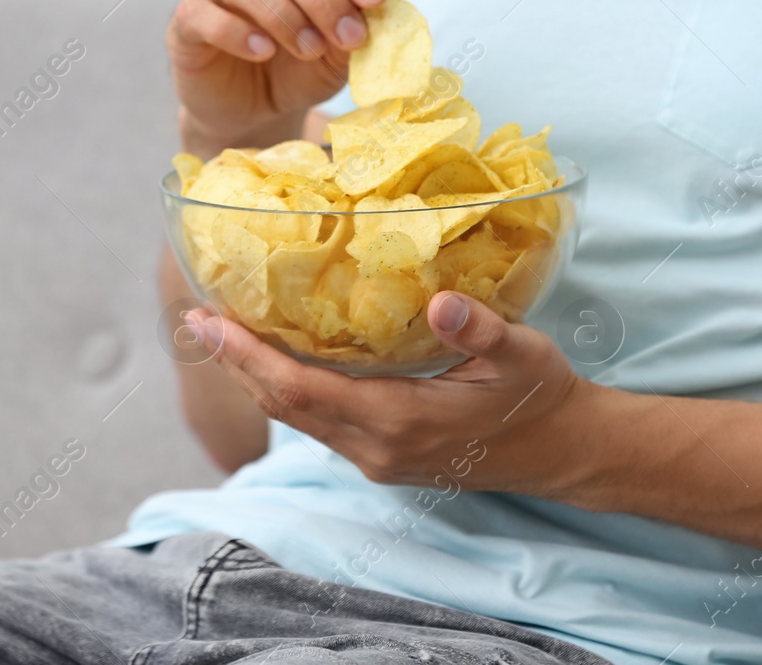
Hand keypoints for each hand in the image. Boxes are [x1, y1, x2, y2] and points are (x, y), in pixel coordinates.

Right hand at [167, 0, 385, 154]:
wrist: (256, 110)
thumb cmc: (300, 68)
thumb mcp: (339, 52)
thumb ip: (356, 28)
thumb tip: (379, 12)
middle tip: (350, 38)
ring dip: (283, 16)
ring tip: (309, 50)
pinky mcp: (186, 19)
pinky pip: (205, 14)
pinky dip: (237, 31)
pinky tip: (263, 51)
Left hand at [185, 291, 597, 496]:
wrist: (564, 451)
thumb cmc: (541, 395)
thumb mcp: (521, 353)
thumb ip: (481, 330)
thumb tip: (441, 303)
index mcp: (398, 421)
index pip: (300, 390)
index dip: (248, 358)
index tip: (209, 322)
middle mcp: (375, 448)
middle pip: (283, 407)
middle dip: (236, 363)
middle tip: (197, 316)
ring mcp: (376, 458)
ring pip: (297, 417)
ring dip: (257, 376)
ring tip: (223, 332)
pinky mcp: (383, 456)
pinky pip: (319, 421)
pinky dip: (288, 388)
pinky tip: (279, 357)